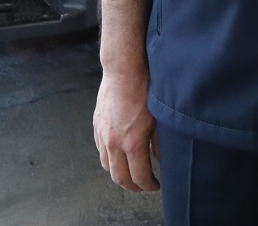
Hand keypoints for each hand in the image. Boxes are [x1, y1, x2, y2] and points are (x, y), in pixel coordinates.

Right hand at [95, 65, 160, 191]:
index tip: (156, 186)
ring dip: (119, 174)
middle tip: (143, 186)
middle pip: (119, 178)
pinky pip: (101, 151)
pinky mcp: (97, 127)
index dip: (149, 186)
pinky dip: (109, 159)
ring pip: (107, 166)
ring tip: (131, 173)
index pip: (139, 177)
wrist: (123, 70)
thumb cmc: (144, 89)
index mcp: (132, 143)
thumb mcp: (158, 118)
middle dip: (133, 186)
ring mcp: (103, 135)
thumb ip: (159, 143)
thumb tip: (161, 159)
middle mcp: (114, 143)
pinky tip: (119, 155)